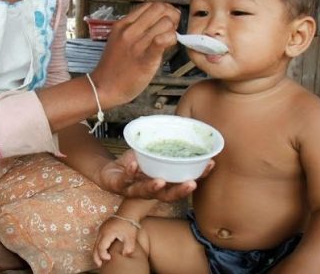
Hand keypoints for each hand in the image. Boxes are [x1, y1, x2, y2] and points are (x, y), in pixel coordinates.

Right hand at [90, 3, 179, 106]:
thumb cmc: (114, 67)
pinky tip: (169, 46)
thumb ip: (135, 29)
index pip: (149, 4)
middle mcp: (129, 30)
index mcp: (122, 24)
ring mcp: (136, 44)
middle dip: (171, 16)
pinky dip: (171, 39)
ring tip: (169, 40)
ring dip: (172, 29)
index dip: (163, 9)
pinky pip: (162, 40)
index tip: (167, 20)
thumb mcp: (118, 40)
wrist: (104, 87)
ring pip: (165, 22)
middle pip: (159, 8)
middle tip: (172, 28)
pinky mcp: (145, 58)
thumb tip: (156, 23)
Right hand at [92, 216, 140, 266]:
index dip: (103, 255)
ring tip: (101, 261)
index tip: (109, 259)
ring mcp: (101, 229)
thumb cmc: (129, 223)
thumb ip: (128, 248)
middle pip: (95, 246)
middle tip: (99, 265)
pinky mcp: (103, 228)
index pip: (101, 247)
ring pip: (95, 243)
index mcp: (107, 233)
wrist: (128, 211)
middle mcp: (102, 231)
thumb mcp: (131, 237)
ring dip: (97, 252)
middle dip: (96, 257)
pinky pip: (98, 239)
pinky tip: (104, 251)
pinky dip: (99, 247)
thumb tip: (125, 256)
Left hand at [98, 150, 213, 201]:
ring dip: (153, 187)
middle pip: (167, 196)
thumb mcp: (152, 152)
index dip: (198, 175)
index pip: (183, 181)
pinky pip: (124, 180)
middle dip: (180, 191)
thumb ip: (166, 145)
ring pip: (145, 192)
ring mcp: (133, 190)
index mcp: (163, 183)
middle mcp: (150, 191)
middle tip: (191, 184)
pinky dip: (130, 172)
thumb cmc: (135, 164)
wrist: (108, 172)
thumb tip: (186, 124)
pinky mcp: (118, 186)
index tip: (211, 164)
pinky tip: (134, 164)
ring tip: (160, 181)